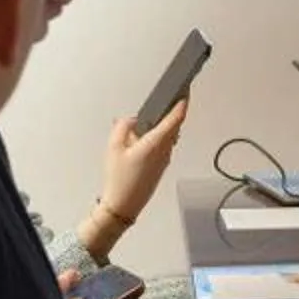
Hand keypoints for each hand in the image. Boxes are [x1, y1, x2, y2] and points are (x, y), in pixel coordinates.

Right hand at [99, 97, 188, 223]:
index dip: (182, 104)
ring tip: (151, 118)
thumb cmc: (119, 179)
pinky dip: (158, 137)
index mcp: (155, 143)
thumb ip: (123, 127)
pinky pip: (163, 146)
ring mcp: (164, 160)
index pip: (175, 119)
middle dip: (173, 113)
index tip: (185, 93)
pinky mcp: (161, 167)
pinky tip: (144, 137)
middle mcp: (165, 151)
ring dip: (164, 126)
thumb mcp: (114, 147)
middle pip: (174, 127)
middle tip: (170, 100)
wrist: (123, 205)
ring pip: (169, 137)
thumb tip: (133, 120)